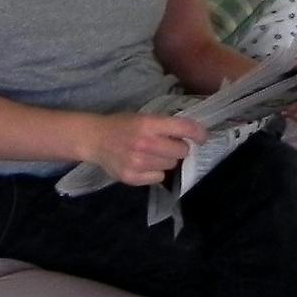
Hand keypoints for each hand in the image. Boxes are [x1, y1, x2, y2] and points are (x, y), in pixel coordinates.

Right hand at [86, 113, 208, 185]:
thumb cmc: (120, 126)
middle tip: (165, 145)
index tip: (203, 137)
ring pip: (171, 165)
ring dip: (165, 160)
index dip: (198, 133)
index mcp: (147, 124)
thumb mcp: (142, 118)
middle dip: (178, 148)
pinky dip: (154, 172)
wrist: (93, 139)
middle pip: (181, 151)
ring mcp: (138, 163)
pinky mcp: (132, 177)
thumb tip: (191, 136)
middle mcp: (144, 144)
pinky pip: (159, 178)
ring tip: (150, 154)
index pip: (184, 128)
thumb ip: (164, 126)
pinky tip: (143, 165)